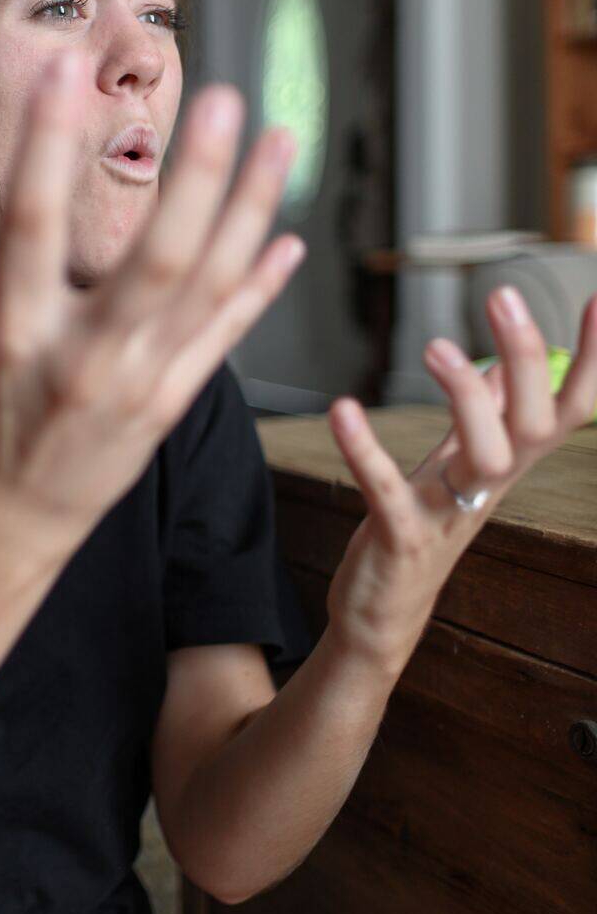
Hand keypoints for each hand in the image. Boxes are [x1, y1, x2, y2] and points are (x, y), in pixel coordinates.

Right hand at [0, 50, 306, 555]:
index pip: (28, 229)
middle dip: (195, 179)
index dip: (44, 146)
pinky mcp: (171, 403)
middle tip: (224, 99)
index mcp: (10, 338)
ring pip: (208, 291)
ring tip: (283, 138)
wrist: (8, 523)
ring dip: (251, 213)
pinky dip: (260, 288)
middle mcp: (83, 361)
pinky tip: (290, 236)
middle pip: (154, 263)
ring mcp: (138, 384)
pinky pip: (224, 337)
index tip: (62, 68)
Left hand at [323, 287, 596, 672]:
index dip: (591, 360)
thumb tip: (501, 362)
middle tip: (505, 295)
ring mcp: (447, 515)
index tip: (596, 298)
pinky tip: (342, 410)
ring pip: (484, 457)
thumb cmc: (418, 531)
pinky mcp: (399, 539)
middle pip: (532, 422)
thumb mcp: (453, 469)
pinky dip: (367, 450)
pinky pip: (388, 491)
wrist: (380, 618)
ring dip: (464, 397)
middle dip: (528, 358)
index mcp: (504, 465)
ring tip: (435, 344)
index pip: (567, 409)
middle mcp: (487, 488)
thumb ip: (478, 417)